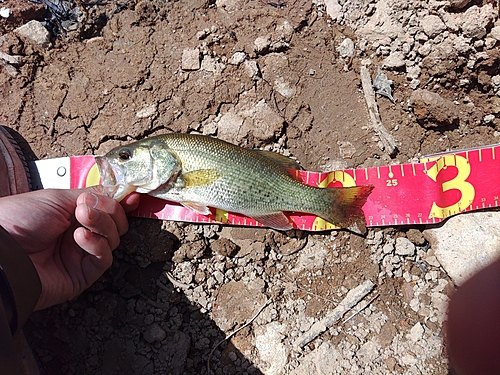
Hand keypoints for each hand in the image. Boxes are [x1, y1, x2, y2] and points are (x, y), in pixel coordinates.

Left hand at [0, 186, 139, 309]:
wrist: (2, 251)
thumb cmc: (19, 220)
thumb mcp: (57, 197)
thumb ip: (92, 194)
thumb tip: (118, 192)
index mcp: (71, 213)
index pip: (106, 207)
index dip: (120, 202)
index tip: (131, 196)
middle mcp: (78, 233)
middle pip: (115, 223)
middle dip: (109, 211)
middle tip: (90, 206)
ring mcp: (81, 254)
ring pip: (113, 239)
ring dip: (102, 225)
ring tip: (82, 218)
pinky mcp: (82, 275)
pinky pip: (103, 258)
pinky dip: (97, 245)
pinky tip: (80, 237)